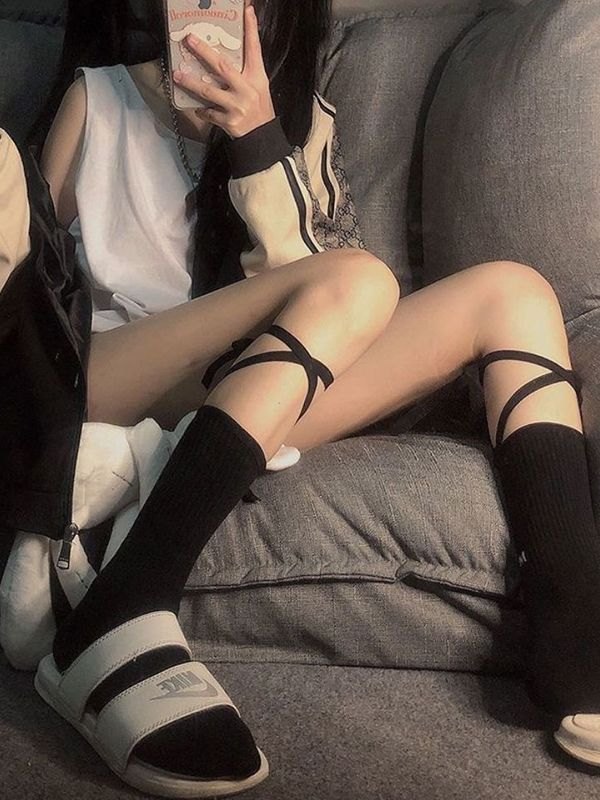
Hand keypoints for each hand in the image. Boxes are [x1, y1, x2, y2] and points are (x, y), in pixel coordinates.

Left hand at [173, 2, 275, 138]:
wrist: (262, 138)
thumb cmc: (258, 109)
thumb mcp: (258, 87)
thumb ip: (245, 71)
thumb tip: (224, 54)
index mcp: (256, 78)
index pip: (254, 49)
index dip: (250, 29)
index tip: (246, 11)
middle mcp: (247, 89)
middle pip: (222, 66)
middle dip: (204, 52)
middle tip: (189, 40)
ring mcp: (237, 106)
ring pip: (209, 91)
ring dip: (191, 83)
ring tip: (177, 75)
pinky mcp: (229, 121)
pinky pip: (209, 112)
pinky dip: (201, 109)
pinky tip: (196, 107)